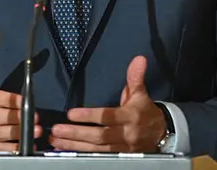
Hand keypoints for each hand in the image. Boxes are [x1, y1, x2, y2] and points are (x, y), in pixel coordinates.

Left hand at [49, 55, 165, 151]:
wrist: (161, 133)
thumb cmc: (144, 111)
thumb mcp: (140, 93)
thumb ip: (135, 77)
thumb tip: (139, 59)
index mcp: (130, 116)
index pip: (108, 117)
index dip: (90, 116)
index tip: (71, 114)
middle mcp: (126, 134)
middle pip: (99, 136)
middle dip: (77, 134)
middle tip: (57, 130)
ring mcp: (122, 148)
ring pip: (96, 149)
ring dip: (74, 145)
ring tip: (56, 140)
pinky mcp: (118, 157)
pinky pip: (98, 157)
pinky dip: (81, 154)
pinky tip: (66, 150)